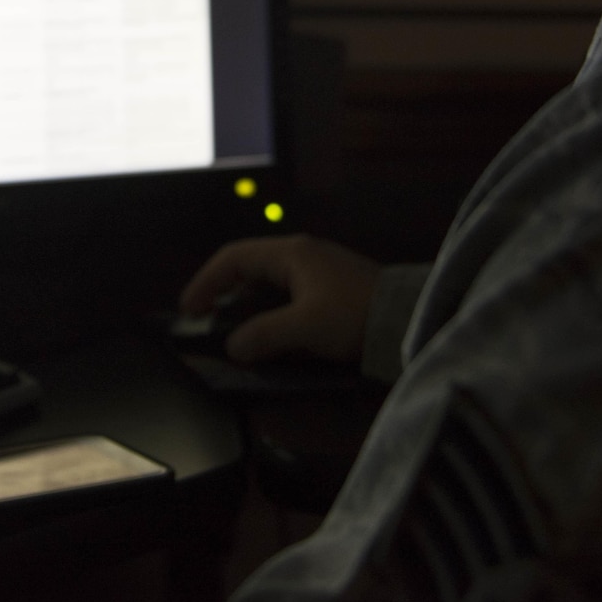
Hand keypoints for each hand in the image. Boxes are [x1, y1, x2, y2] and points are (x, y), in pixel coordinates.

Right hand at [178, 235, 380, 364]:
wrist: (413, 320)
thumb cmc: (355, 315)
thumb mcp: (304, 327)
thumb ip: (263, 336)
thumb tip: (234, 348)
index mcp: (291, 254)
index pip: (233, 258)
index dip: (206, 282)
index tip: (189, 310)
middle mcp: (303, 255)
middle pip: (250, 268)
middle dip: (225, 295)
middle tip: (209, 322)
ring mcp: (322, 270)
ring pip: (271, 284)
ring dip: (250, 308)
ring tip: (237, 334)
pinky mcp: (337, 289)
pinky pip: (291, 296)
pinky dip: (273, 313)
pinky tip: (274, 335)